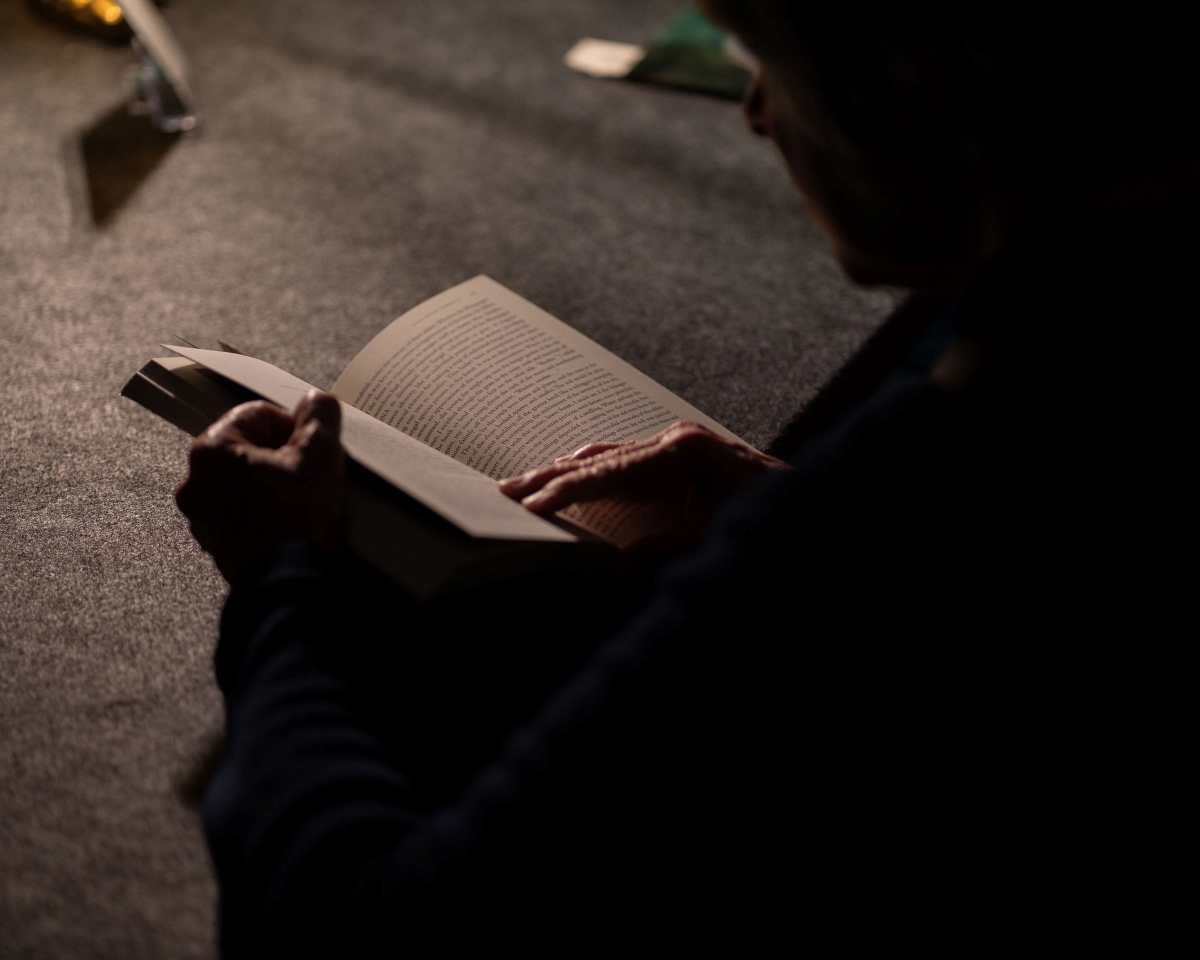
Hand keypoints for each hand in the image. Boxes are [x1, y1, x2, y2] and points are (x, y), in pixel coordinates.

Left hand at [174, 390, 346, 580]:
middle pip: (250, 448)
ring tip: (304, 505)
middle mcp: (195, 482)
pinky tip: (292, 526)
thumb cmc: (300, 520)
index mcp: (212, 451)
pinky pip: (245, 514)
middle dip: (283, 457)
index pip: (258, 415)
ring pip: (247, 482)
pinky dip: (267, 514)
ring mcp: (203, 518)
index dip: (294, 427)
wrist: (292, 586)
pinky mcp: (217, 545)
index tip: (312, 450)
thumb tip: (316, 402)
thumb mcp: (321, 454)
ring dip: (275, 486)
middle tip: (312, 476)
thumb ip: (320, 415)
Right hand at [499, 421, 787, 553]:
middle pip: (601, 457)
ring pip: (610, 454)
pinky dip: (595, 469)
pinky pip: (628, 459)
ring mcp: (680, 441)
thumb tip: (609, 568)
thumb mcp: (714, 539)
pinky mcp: (684, 452)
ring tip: (526, 482)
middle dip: (552, 476)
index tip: (529, 504)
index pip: (608, 471)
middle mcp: (677, 439)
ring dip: (567, 470)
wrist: (819, 501)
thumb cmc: (769, 516)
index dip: (565, 490)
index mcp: (683, 452)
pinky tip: (574, 474)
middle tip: (507, 489)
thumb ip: (660, 548)